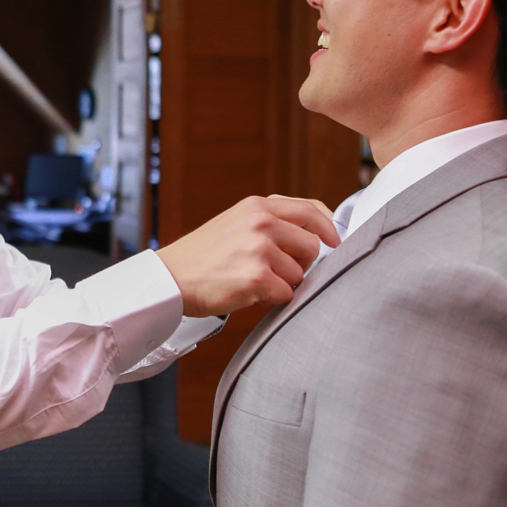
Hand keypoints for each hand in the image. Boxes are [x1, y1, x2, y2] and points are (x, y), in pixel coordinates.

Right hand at [159, 194, 338, 316]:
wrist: (171, 278)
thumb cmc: (203, 256)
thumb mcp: (235, 223)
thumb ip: (269, 223)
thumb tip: (310, 235)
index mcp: (258, 206)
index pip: (309, 210)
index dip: (328, 228)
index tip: (335, 241)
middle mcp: (261, 222)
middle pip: (311, 246)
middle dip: (303, 264)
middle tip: (281, 274)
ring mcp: (260, 249)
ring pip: (299, 273)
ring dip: (283, 285)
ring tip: (255, 283)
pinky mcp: (257, 278)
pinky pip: (286, 293)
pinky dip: (273, 300)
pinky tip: (251, 295)